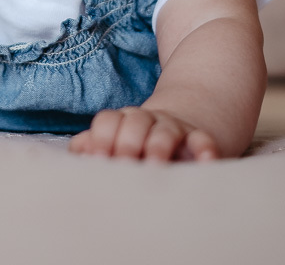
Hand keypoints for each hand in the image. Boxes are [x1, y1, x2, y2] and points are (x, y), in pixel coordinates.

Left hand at [68, 107, 220, 161]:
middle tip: (123, 164)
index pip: (108, 120)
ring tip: (154, 165)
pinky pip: (202, 140)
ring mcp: (173, 128)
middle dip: (128, 143)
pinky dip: (205, 149)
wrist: (176, 131)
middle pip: (135, 122)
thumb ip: (92, 146)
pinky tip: (205, 162)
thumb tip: (79, 152)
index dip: (101, 138)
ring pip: (165, 131)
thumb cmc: (134, 144)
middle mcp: (146, 120)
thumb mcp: (112, 143)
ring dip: (159, 146)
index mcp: (121, 121)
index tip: (97, 159)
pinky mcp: (198, 139)